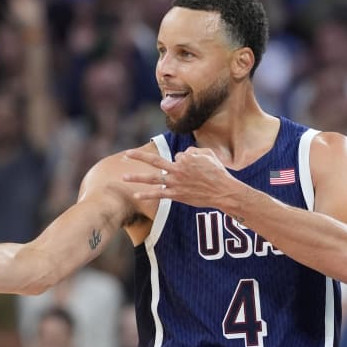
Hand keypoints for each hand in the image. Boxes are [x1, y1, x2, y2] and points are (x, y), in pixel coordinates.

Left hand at [122, 147, 239, 206]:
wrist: (223, 191)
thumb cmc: (218, 173)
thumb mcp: (209, 154)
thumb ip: (195, 151)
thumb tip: (183, 154)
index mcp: (185, 158)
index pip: (177, 157)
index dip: (184, 162)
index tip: (194, 169)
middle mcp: (177, 169)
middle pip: (154, 160)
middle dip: (139, 156)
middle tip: (126, 154)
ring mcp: (175, 182)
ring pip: (152, 178)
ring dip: (137, 177)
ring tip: (123, 176)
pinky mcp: (176, 195)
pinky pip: (159, 194)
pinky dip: (147, 195)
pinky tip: (136, 196)